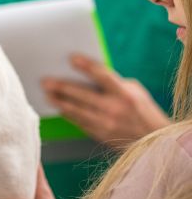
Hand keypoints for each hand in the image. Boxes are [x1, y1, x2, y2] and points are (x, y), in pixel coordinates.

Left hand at [42, 55, 170, 148]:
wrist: (152, 141)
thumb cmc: (142, 110)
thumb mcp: (134, 92)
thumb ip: (113, 84)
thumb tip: (87, 76)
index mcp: (125, 94)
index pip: (103, 76)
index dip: (86, 66)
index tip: (71, 58)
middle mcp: (114, 109)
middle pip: (82, 95)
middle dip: (62, 87)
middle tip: (45, 81)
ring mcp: (105, 124)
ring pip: (76, 111)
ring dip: (59, 102)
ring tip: (47, 95)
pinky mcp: (99, 135)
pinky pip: (79, 122)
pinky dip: (68, 114)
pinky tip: (59, 108)